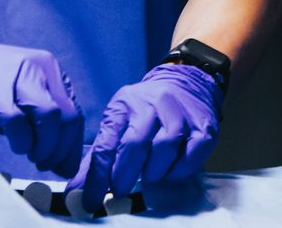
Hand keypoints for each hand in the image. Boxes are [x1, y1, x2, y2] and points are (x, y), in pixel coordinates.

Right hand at [0, 19, 84, 174]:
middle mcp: (39, 67)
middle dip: (61, 149)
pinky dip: (22, 141)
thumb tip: (60, 155)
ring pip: (50, 118)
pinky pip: (19, 123)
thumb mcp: (16, 92)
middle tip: (48, 166)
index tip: (65, 165)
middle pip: (67, 116)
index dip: (72, 143)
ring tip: (32, 157)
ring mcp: (18, 77)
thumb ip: (39, 116)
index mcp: (48, 67)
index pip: (74, 110)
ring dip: (45, 147)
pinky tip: (17, 147)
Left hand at [68, 64, 222, 211]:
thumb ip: (99, 155)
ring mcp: (180, 114)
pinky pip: (192, 153)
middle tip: (119, 191)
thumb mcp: (118, 120)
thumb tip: (77, 189)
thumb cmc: (146, 108)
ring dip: (154, 172)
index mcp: (125, 105)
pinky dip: (180, 170)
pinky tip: (171, 172)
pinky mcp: (203, 125)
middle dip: (124, 176)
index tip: (91, 199)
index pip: (106, 145)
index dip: (97, 178)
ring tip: (148, 177)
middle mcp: (152, 106)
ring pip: (165, 148)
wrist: (185, 81)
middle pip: (135, 145)